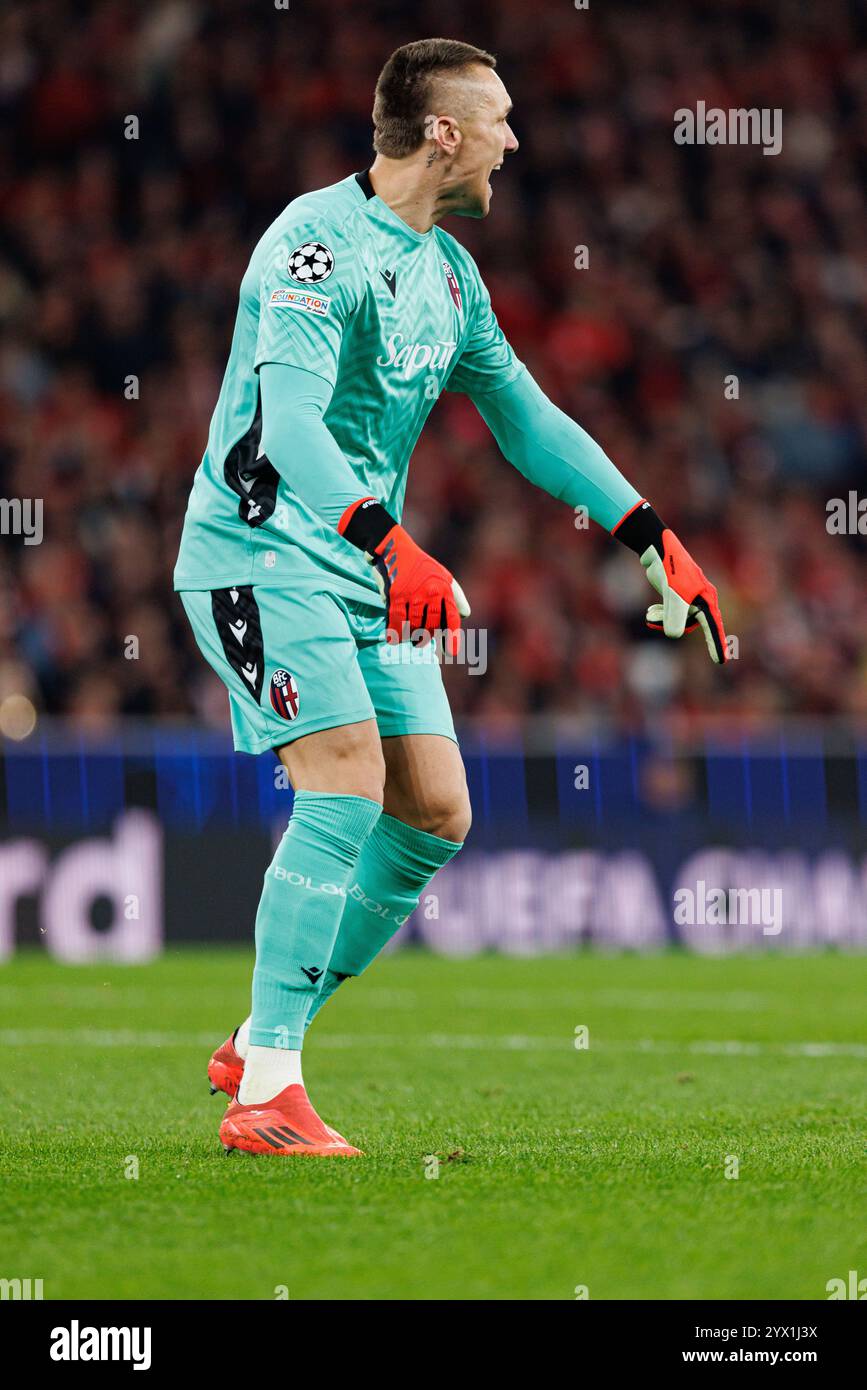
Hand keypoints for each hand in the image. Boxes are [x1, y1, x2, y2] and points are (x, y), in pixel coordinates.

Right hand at [338, 497, 469, 650]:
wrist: (394, 547)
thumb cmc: (420, 564)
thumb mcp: (442, 575)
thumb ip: (456, 595)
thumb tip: (466, 614)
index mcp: (444, 587)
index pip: (451, 617)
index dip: (452, 636)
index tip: (452, 653)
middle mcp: (431, 592)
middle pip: (431, 626)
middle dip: (425, 638)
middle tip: (419, 642)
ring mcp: (413, 594)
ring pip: (413, 626)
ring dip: (410, 637)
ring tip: (408, 639)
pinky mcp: (396, 595)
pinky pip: (396, 621)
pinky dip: (394, 632)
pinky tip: (392, 638)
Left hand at [613, 501, 727, 663]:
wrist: (656, 549)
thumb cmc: (670, 569)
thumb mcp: (673, 594)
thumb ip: (674, 617)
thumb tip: (673, 636)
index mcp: (706, 599)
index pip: (713, 626)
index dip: (716, 644)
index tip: (721, 661)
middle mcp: (701, 599)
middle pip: (690, 625)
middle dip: (671, 624)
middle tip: (653, 618)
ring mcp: (689, 597)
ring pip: (678, 620)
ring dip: (662, 620)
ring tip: (650, 615)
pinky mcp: (676, 595)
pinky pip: (671, 613)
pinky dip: (660, 615)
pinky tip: (650, 612)